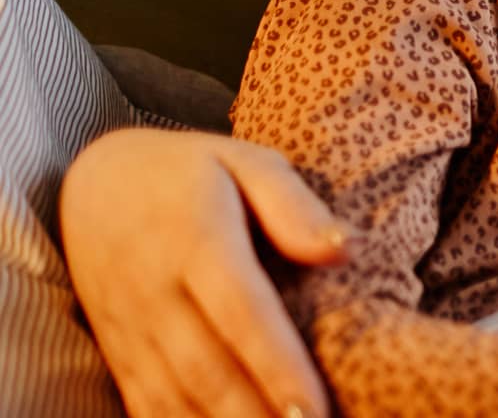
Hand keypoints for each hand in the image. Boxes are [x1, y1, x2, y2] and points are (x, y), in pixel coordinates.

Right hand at [60, 128, 349, 417]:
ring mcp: (130, 326)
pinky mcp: (117, 349)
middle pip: (206, 368)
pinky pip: (144, 402)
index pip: (241, 312)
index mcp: (196, 240)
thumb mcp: (245, 162)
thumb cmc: (190, 171)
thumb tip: (344, 249)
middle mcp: (156, 291)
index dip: (277, 365)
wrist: (94, 178)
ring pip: (173, 395)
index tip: (314, 409)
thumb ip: (294, 205)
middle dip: (255, 415)